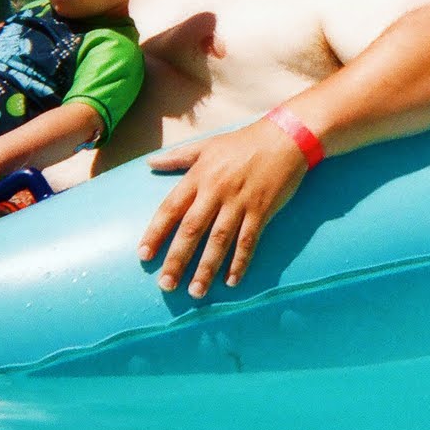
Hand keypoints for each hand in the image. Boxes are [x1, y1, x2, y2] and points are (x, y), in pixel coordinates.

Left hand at [137, 117, 307, 298]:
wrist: (285, 137)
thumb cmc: (243, 142)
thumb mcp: (207, 145)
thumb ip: (177, 157)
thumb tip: (149, 163)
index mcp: (199, 176)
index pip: (170, 208)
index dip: (156, 233)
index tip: (144, 255)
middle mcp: (216, 191)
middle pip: (192, 230)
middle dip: (178, 259)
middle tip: (166, 285)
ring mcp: (240, 202)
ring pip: (219, 241)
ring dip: (206, 268)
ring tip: (196, 292)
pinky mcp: (262, 210)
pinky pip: (249, 241)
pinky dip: (240, 262)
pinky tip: (231, 281)